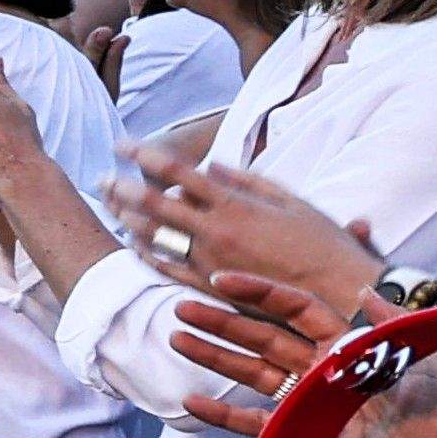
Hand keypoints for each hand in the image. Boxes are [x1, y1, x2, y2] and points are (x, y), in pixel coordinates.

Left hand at [122, 152, 381, 324]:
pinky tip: (131, 245)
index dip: (146, 156)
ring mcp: (210, 261)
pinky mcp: (211, 288)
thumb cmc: (322, 242)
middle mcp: (216, 231)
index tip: (122, 145)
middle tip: (100, 179)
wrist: (336, 292)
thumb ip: (250, 181)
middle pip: (155, 205)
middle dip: (123, 189)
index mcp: (236, 204)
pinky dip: (147, 255)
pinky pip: (169, 270)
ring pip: (155, 238)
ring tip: (108, 205)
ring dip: (127, 219)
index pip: (179, 173)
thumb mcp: (293, 200)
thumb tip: (214, 166)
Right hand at [168, 270, 436, 437]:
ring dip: (217, 358)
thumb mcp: (423, 351)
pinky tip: (193, 403)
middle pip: (264, 338)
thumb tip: (362, 289)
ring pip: (254, 374)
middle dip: (223, 322)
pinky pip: (258, 424)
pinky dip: (225, 416)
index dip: (261, 294)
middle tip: (183, 309)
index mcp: (349, 343)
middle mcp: (323, 369)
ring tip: (179, 340)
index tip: (223, 279)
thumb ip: (391, 321)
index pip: (297, 309)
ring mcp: (311, 404)